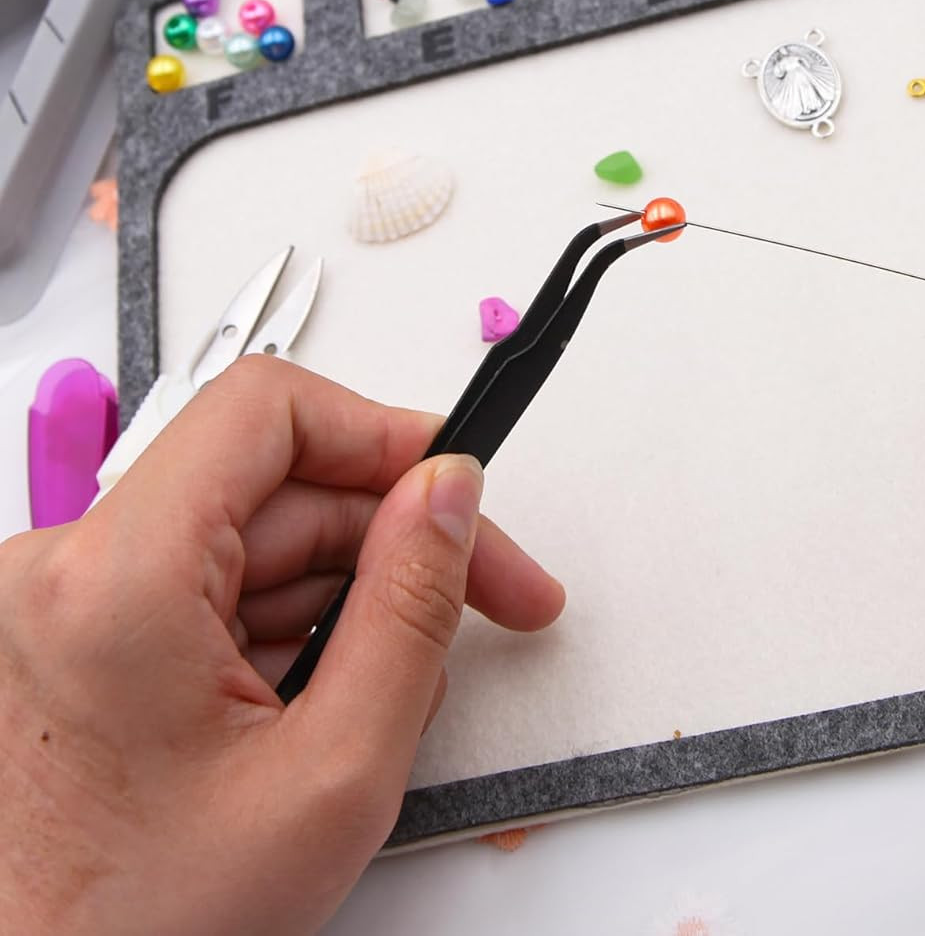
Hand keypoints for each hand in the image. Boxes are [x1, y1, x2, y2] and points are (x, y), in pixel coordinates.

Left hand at [0, 357, 564, 935]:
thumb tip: (448, 497)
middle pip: (280, 485)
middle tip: (491, 596)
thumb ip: (410, 610)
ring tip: (389, 691)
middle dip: (396, 537)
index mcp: (115, 579)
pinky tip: (322, 703)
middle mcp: (67, 570)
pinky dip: (288, 630)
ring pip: (258, 541)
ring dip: (347, 597)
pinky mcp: (78, 638)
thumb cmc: (137, 929)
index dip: (384, 435)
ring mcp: (66, 604)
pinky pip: (216, 587)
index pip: (270, 409)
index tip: (456, 485)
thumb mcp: (331, 772)